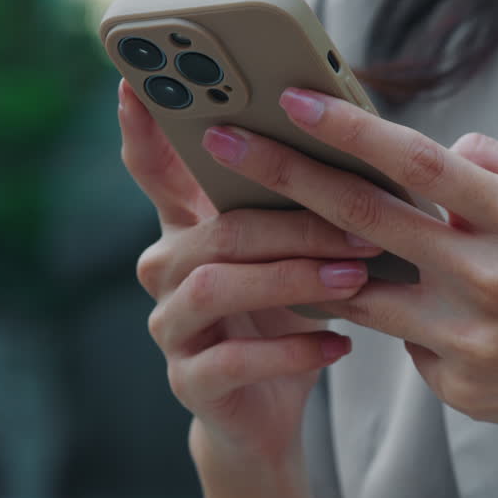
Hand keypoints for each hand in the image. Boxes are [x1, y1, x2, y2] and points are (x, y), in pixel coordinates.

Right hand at [118, 80, 380, 466]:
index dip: (141, 130)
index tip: (137, 85)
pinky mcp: (189, 381)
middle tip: (360, 226)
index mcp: (187, 229)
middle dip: (290, 225)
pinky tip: (337, 346)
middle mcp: (165, 272)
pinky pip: (233, 360)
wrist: (266, 412)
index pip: (153, 171)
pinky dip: (291, 351)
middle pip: (214, 231)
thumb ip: (294, 205)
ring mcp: (172, 328)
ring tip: (353, 281)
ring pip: (216, 288)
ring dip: (291, 280)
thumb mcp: (288, 256)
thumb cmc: (282, 319)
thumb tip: (355, 141)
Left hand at [201, 89, 497, 460]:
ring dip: (303, 258)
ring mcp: (465, 342)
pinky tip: (425, 311)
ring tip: (261, 232)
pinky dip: (400, 314)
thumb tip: (435, 156)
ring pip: (357, 293)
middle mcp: (487, 283)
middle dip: (286, 178)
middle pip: (365, 222)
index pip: (419, 164)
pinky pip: (402, 339)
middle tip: (223, 147)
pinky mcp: (453, 387)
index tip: (291, 99)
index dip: (350, 129)